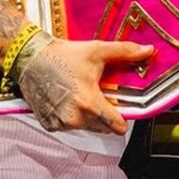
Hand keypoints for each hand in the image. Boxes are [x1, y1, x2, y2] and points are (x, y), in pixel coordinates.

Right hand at [16, 37, 153, 133]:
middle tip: (100, 94)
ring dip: (89, 116)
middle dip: (106, 115)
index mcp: (88, 102)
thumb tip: (148, 51)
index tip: (124, 111)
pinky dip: (73, 117)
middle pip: (103, 127)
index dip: (124, 119)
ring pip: (87, 127)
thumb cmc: (62, 55)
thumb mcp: (97, 51)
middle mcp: (74, 117)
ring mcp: (60, 123)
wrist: (30, 58)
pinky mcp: (49, 124)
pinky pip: (70, 126)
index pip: (116, 126)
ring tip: (83, 94)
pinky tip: (69, 99)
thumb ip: (125, 52)